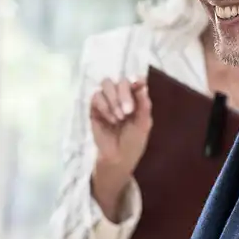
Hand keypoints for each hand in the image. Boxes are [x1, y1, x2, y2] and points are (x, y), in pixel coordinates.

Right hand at [89, 76, 151, 214]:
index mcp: (135, 98)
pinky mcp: (94, 109)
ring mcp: (107, 102)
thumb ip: (144, 104)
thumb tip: (142, 84)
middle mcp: (120, 97)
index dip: (135, 80)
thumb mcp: (144, 124)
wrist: (118, 158)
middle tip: (127, 112)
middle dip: (124, 94)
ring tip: (119, 118)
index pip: (134, 81)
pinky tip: (110, 120)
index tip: (138, 84)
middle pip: (119, 81)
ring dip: (113, 100)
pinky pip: (96, 97)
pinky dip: (104, 106)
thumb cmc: (133, 142)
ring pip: (106, 85)